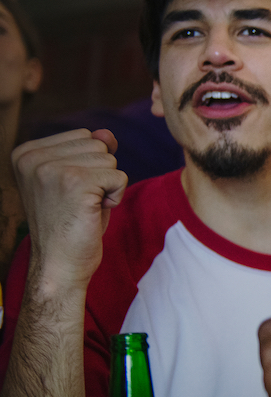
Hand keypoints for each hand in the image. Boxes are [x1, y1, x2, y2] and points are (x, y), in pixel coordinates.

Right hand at [11, 128, 125, 289]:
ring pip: (109, 159)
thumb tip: (106, 133)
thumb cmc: (70, 223)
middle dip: (100, 174)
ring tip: (85, 207)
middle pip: (97, 144)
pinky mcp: (74, 182)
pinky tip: (94, 212)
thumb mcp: (78, 179)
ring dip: (107, 185)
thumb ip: (89, 151)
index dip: (88, 165)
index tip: (69, 192)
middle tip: (79, 201)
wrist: (59, 263)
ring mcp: (51, 168)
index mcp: (26, 152)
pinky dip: (116, 196)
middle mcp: (33, 157)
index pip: (83, 135)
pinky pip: (119, 176)